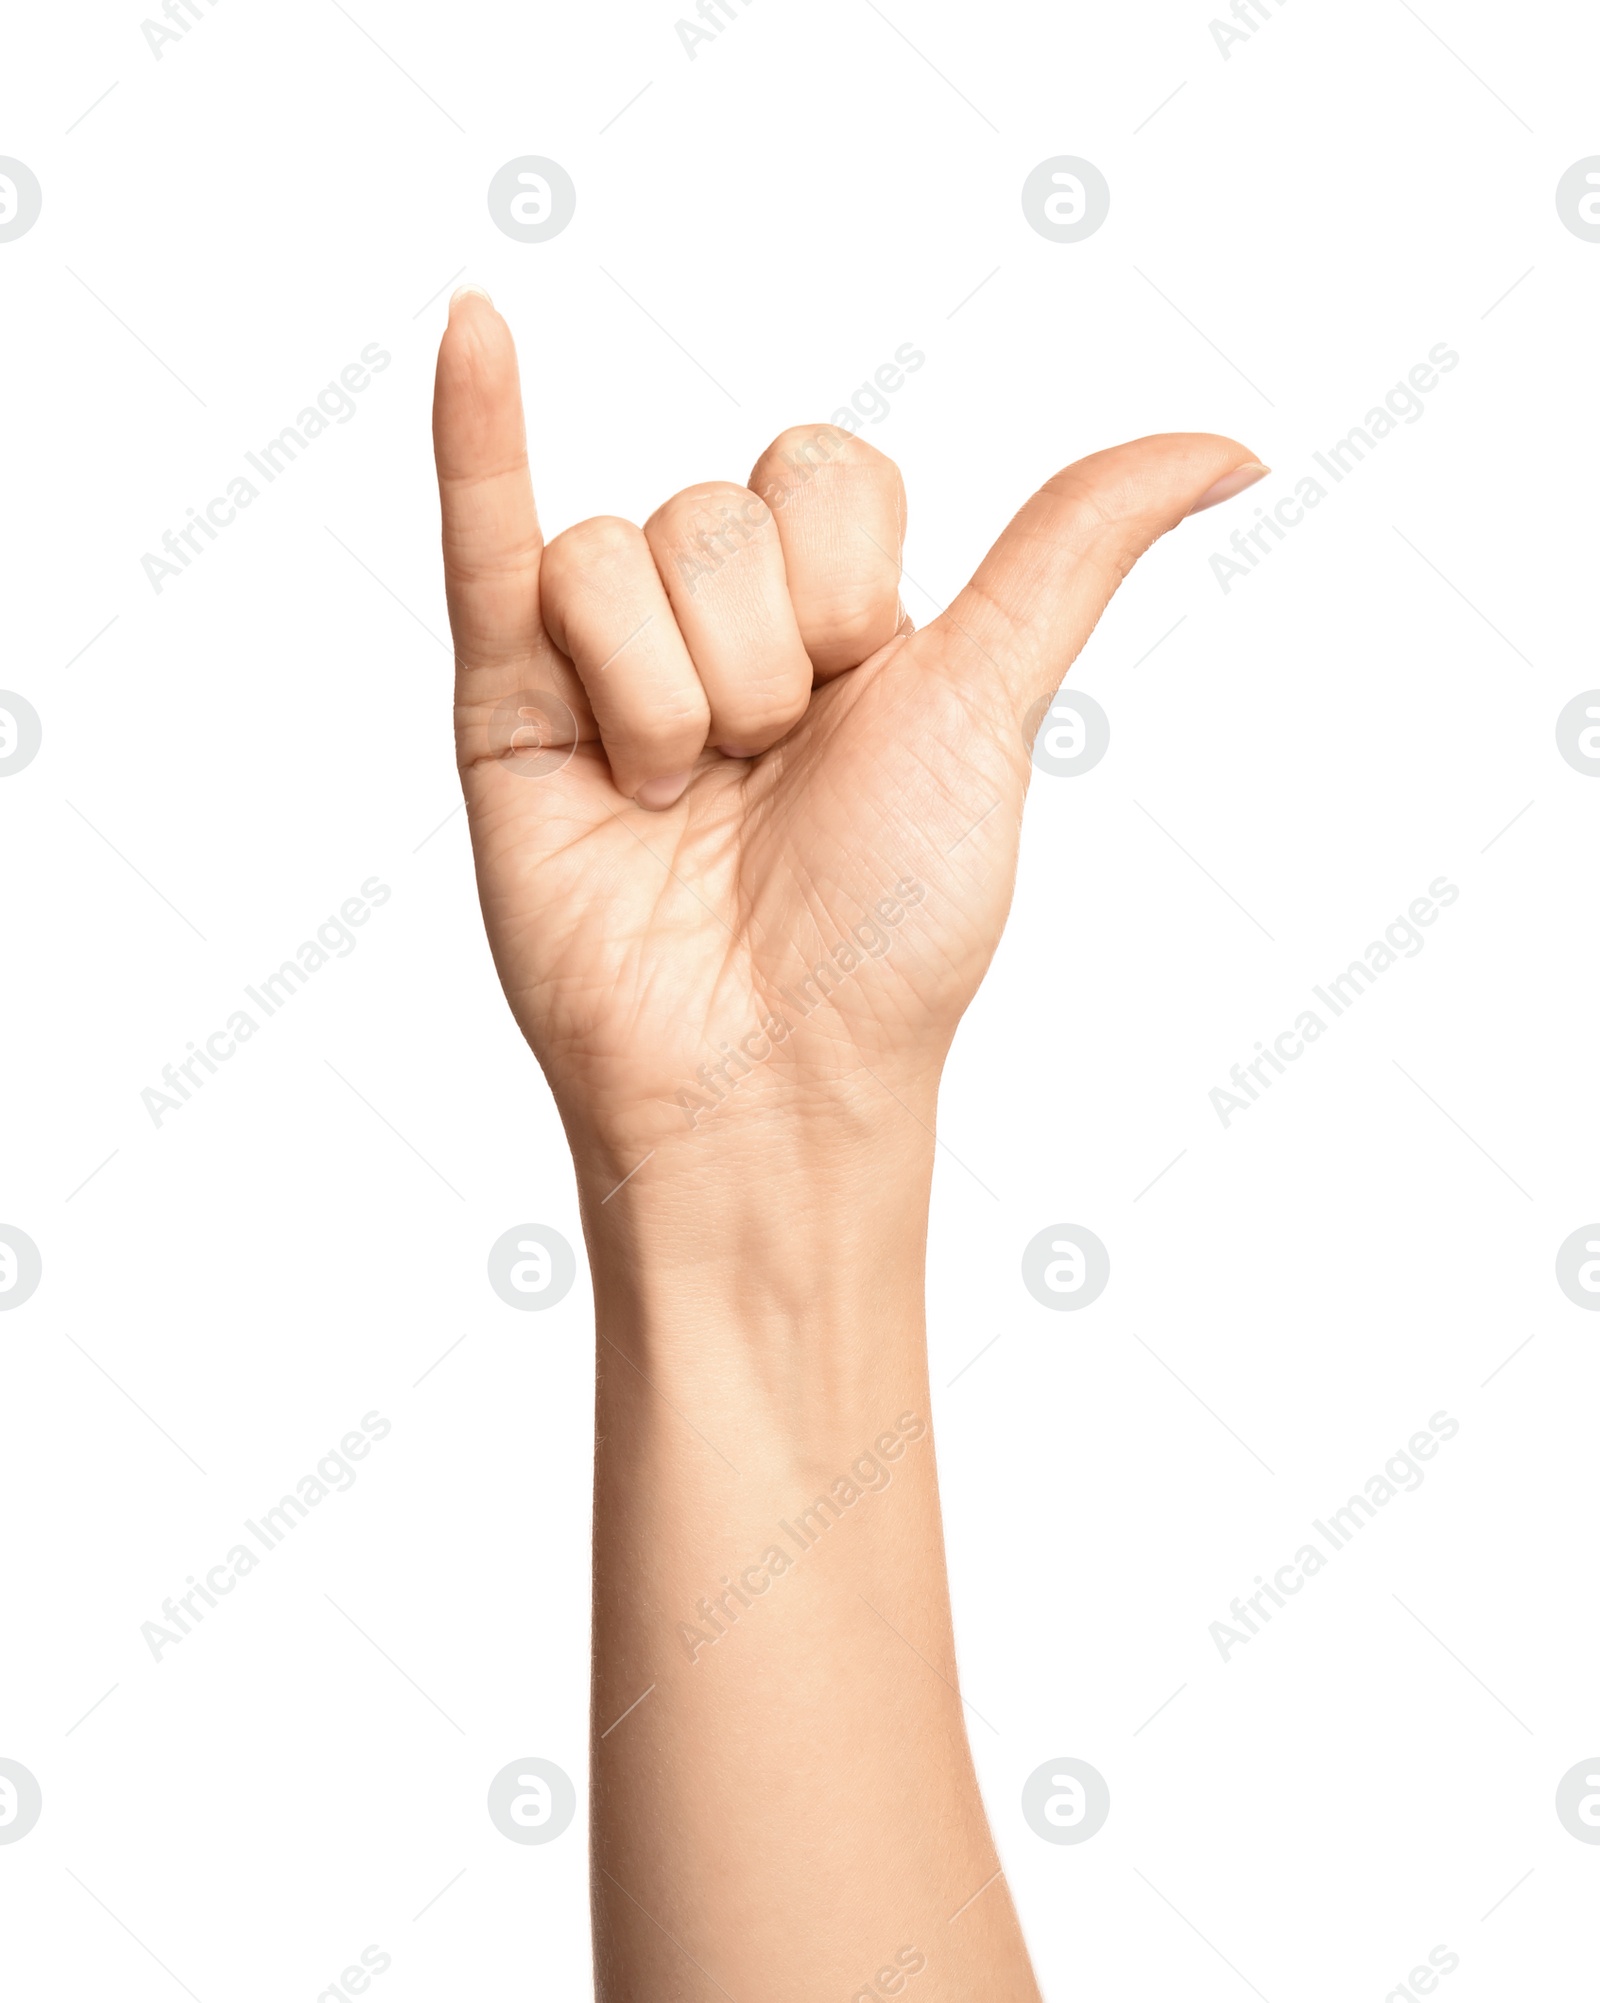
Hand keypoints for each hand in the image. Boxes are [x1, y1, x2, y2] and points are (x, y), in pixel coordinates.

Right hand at [433, 290, 1262, 1182]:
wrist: (770, 1072)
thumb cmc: (888, 924)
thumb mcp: (991, 705)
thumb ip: (1073, 550)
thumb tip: (1236, 446)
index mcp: (834, 617)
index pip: (824, 473)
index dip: (847, 582)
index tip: (858, 696)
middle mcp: (716, 624)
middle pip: (717, 512)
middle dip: (760, 659)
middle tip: (762, 775)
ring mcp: (601, 662)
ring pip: (613, 552)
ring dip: (669, 695)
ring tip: (675, 799)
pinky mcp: (502, 708)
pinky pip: (481, 539)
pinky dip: (468, 435)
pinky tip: (472, 330)